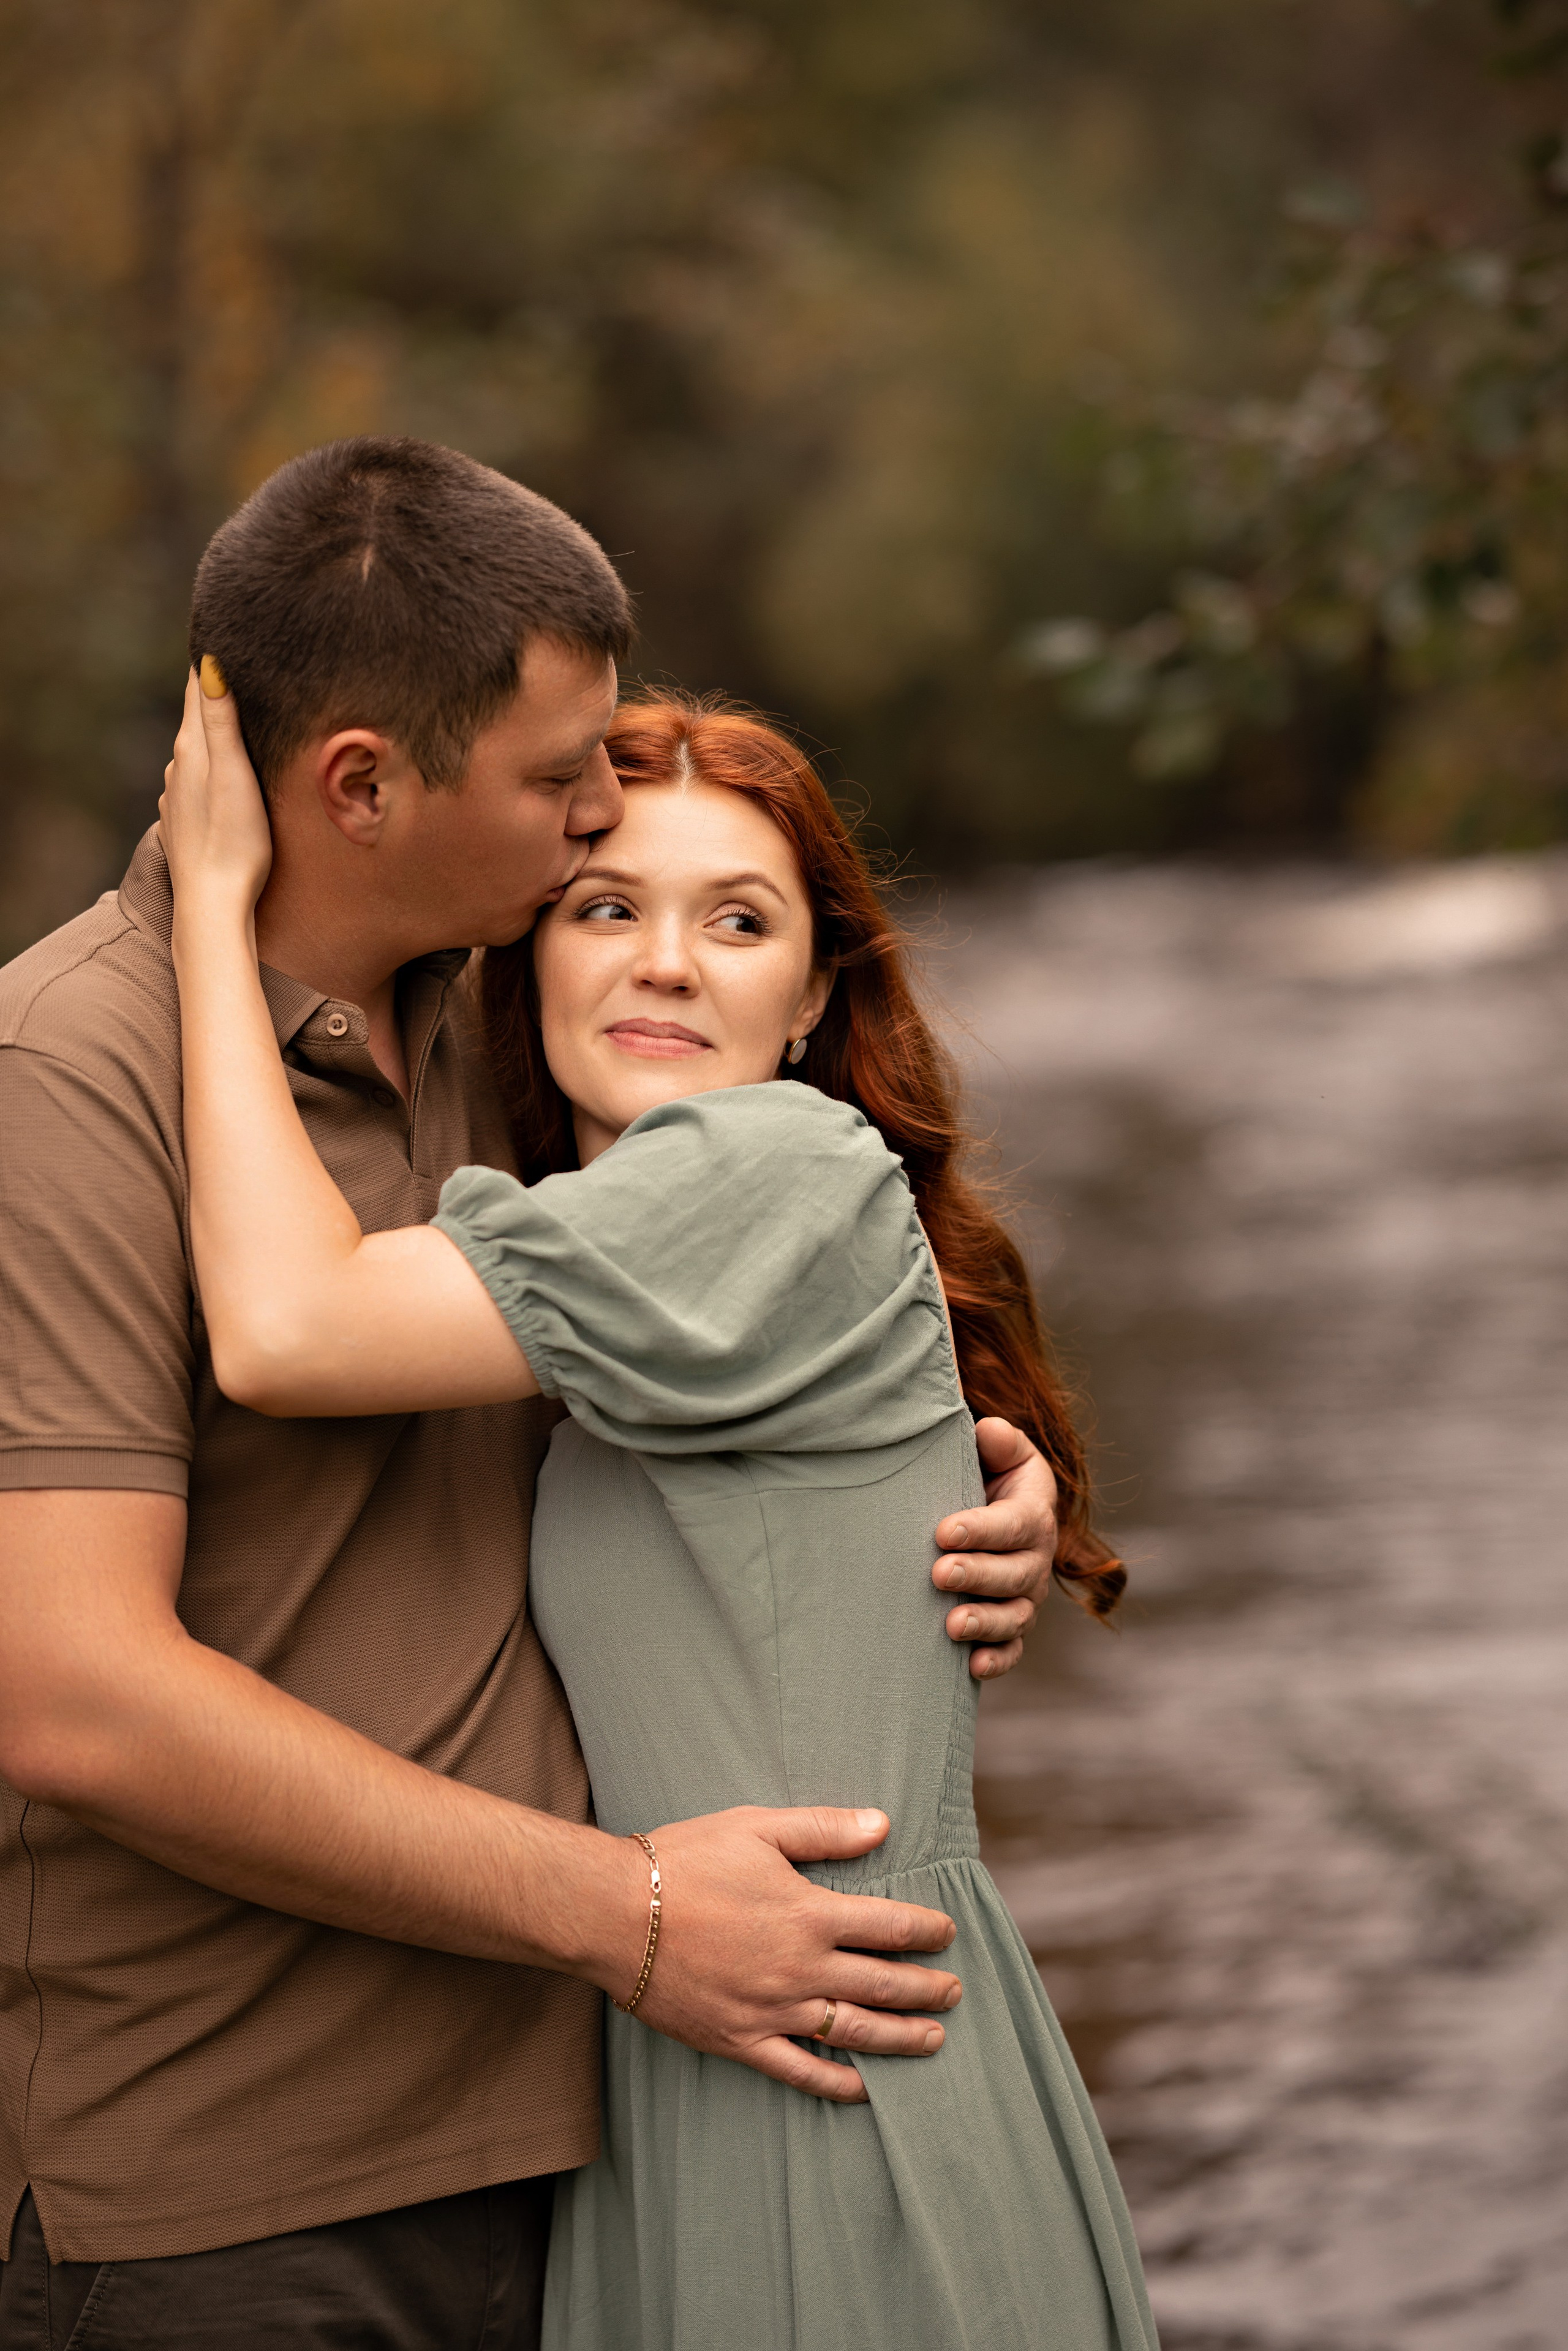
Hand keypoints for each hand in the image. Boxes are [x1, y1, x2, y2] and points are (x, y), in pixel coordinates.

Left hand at [158, 661, 272, 909]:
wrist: (213, 903)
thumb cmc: (234, 841)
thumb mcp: (234, 773)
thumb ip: (221, 720)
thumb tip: (208, 663)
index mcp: (193, 749)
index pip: (200, 689)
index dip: (213, 662)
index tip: (227, 633)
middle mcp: (178, 767)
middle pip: (198, 718)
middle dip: (218, 695)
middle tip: (241, 668)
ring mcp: (178, 796)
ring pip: (199, 753)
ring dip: (217, 737)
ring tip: (243, 722)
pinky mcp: (185, 822)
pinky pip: (200, 783)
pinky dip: (214, 770)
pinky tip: (228, 778)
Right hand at [628, 1805, 959, 2102]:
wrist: (612, 1913)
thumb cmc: (683, 1861)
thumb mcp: (756, 1827)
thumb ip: (823, 1829)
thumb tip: (882, 1825)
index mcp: (810, 1913)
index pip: (890, 1926)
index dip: (926, 1930)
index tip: (947, 1932)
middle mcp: (801, 1968)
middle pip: (884, 1984)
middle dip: (927, 1989)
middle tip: (955, 1992)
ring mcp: (773, 2011)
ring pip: (855, 2032)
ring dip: (900, 2037)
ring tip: (934, 2040)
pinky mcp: (740, 2041)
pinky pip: (801, 2072)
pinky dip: (838, 2084)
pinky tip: (865, 2089)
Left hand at [934, 1417, 1056, 1679]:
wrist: (997, 1512)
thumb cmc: (990, 1476)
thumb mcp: (1000, 1452)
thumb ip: (997, 1442)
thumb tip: (988, 1432)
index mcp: (1032, 1515)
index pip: (1012, 1525)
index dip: (981, 1530)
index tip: (943, 1531)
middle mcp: (1034, 1561)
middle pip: (1012, 1574)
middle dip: (977, 1576)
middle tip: (939, 1573)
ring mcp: (1024, 1598)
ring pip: (1014, 1617)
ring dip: (985, 1623)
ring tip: (952, 1624)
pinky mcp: (1012, 1627)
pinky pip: (1012, 1650)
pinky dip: (997, 1661)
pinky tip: (972, 1667)